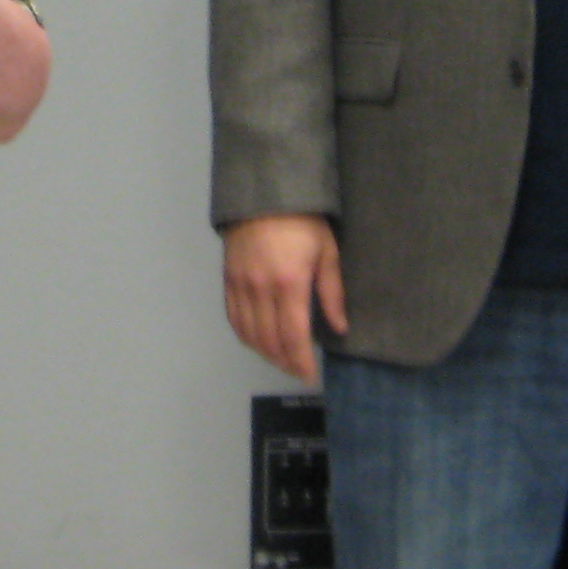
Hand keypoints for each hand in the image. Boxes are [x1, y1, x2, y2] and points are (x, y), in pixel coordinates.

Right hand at [223, 213, 346, 384]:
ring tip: (281, 359)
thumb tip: (340, 328)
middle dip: (284, 362)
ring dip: (264, 352)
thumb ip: (332, 293)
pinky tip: (257, 340)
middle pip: (269, 340)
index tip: (309, 375)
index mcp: (290, 284)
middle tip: (298, 370)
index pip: (293, 337)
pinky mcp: (227, 279)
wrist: (263, 192)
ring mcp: (240, 285)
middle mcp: (261, 289)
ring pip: (248, 334)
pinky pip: (233, 318)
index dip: (301, 362)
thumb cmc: (303, 221)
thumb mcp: (327, 252)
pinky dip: (245, 336)